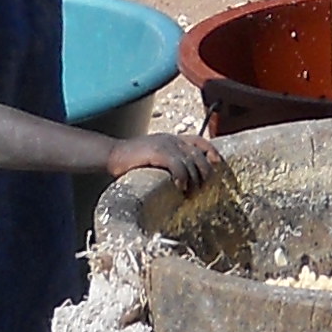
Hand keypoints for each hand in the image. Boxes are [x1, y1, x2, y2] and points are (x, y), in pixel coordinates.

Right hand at [107, 133, 224, 195]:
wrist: (113, 155)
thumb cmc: (132, 161)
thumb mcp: (155, 156)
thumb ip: (170, 162)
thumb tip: (184, 180)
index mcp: (172, 139)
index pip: (200, 140)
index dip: (212, 152)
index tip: (218, 165)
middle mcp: (172, 139)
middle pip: (199, 153)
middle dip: (205, 171)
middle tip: (205, 188)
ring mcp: (165, 144)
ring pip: (191, 161)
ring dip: (195, 179)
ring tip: (192, 192)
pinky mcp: (158, 152)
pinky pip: (178, 165)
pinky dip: (182, 177)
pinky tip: (181, 187)